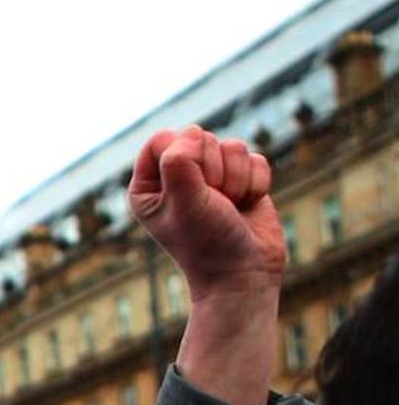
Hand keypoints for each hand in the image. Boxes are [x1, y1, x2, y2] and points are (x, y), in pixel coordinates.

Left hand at [129, 126, 283, 303]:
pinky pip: (256, 158)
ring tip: (228, 207)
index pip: (161, 139)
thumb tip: (191, 133)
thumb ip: (179, 162)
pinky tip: (245, 206)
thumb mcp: (184, 201)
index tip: (189, 188)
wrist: (243, 272)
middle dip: (213, 170)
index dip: (182, 155)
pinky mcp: (242, 179)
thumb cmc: (206, 242)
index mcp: (148, 186)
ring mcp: (211, 177)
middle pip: (199, 137)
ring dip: (235, 179)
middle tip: (211, 203)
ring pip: (232, 145)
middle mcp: (177, 177)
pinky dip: (255, 183)